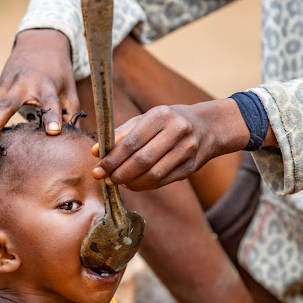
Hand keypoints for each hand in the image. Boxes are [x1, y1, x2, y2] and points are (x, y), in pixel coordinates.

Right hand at [0, 29, 78, 155]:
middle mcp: (21, 85)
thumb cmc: (58, 72)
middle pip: (5, 107)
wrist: (39, 42)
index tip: (53, 132)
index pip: (50, 101)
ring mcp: (4, 87)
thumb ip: (71, 114)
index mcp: (46, 84)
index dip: (52, 115)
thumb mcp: (70, 89)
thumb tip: (75, 144)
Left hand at [92, 99, 250, 190]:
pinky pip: (162, 181)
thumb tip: (96, 152)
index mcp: (161, 116)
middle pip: (142, 160)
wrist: (207, 128)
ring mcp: (187, 150)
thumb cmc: (167, 122)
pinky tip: (133, 184)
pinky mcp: (191, 167)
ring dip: (131, 182)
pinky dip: (144, 186)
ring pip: (153, 174)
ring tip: (118, 182)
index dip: (112, 158)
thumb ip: (120, 134)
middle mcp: (177, 131)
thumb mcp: (145, 120)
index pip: (132, 142)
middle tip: (105, 179)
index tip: (98, 169)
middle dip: (119, 173)